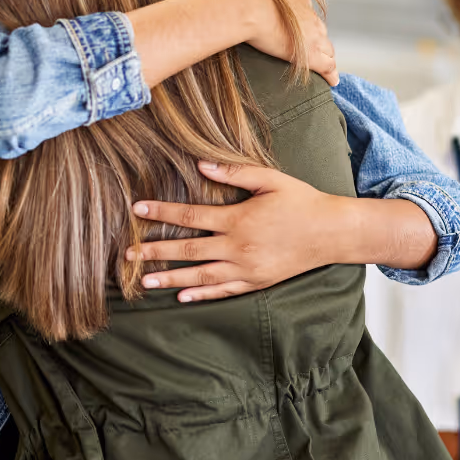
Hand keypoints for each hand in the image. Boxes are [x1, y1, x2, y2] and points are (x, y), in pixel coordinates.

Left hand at [128, 161, 350, 301]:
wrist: (332, 233)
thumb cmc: (301, 201)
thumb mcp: (270, 179)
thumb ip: (234, 172)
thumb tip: (200, 163)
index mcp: (238, 219)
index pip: (190, 217)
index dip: (161, 213)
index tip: (137, 211)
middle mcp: (238, 247)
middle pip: (187, 250)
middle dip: (155, 252)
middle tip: (127, 255)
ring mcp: (247, 268)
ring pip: (201, 276)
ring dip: (170, 279)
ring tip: (144, 282)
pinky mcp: (256, 282)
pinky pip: (224, 291)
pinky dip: (202, 294)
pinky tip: (182, 296)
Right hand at [245, 0, 337, 85]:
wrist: (247, 6)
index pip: (306, 14)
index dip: (305, 24)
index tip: (301, 31)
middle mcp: (309, 14)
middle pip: (320, 31)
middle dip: (318, 41)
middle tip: (314, 51)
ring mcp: (313, 35)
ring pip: (327, 49)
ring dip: (326, 57)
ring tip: (326, 68)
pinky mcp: (312, 54)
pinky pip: (328, 66)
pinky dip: (331, 74)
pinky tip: (332, 82)